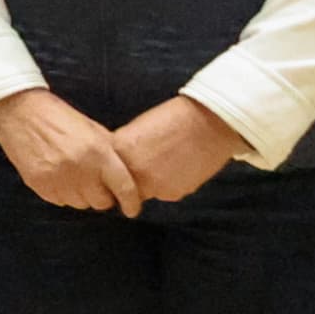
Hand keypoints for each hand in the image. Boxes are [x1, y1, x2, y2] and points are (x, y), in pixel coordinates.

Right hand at [0, 85, 140, 214]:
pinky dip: (63, 193)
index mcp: (98, 152)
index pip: (124, 188)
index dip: (131, 203)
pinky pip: (60, 201)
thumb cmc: (59, 117)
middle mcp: (79, 168)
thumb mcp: (93, 130)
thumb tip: (126, 177)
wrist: (19, 111)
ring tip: (74, 176)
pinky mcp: (39, 184)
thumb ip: (110, 154)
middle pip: (101, 202)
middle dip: (102, 196)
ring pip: (80, 204)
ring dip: (81, 195)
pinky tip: (58, 176)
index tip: (131, 209)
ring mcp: (57, 178)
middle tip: (96, 184)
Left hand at [115, 94, 245, 205]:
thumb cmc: (173, 119)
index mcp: (119, 151)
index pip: (105, 172)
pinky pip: (165, 194)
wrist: (209, 124)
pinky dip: (170, 185)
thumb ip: (124, 150)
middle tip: (148, 167)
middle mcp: (132, 171)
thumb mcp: (137, 129)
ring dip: (151, 184)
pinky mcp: (172, 194)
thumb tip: (116, 164)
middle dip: (131, 181)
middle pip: (123, 186)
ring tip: (167, 164)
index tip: (119, 172)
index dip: (113, 173)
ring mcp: (152, 185)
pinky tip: (180, 168)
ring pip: (145, 192)